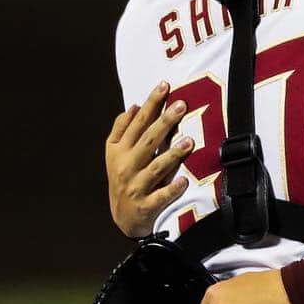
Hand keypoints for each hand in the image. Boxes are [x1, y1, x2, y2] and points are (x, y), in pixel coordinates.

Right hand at [105, 82, 193, 236]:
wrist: (122, 217)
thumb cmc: (124, 177)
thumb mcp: (115, 153)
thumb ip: (123, 129)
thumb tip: (134, 106)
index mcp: (119, 150)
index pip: (137, 123)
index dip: (150, 104)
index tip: (165, 86)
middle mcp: (126, 166)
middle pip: (147, 141)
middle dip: (164, 122)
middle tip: (181, 105)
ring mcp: (136, 186)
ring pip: (156, 168)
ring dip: (172, 154)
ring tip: (188, 141)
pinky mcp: (146, 205)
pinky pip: (161, 196)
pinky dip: (172, 189)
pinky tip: (184, 181)